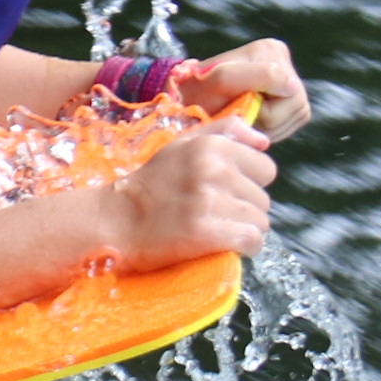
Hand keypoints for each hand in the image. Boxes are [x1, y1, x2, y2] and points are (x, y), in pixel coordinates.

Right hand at [105, 118, 273, 268]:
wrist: (115, 220)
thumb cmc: (150, 184)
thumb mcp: (181, 145)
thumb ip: (223, 132)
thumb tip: (264, 141)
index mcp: (212, 145)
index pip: (265, 169)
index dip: (248, 184)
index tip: (225, 193)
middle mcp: (215, 169)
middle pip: (263, 199)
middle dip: (244, 209)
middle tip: (215, 214)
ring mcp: (211, 201)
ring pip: (260, 222)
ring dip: (243, 230)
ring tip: (217, 230)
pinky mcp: (208, 232)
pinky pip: (252, 241)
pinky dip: (244, 248)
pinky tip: (225, 245)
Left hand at [181, 39, 308, 142]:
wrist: (191, 104)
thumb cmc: (199, 93)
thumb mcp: (220, 82)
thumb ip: (258, 77)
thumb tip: (293, 86)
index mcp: (270, 50)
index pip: (285, 87)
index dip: (262, 108)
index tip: (234, 106)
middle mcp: (285, 62)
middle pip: (296, 104)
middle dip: (267, 120)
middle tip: (240, 117)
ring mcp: (292, 82)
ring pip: (297, 115)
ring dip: (269, 127)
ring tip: (244, 120)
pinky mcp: (294, 103)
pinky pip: (292, 124)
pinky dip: (272, 130)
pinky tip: (252, 123)